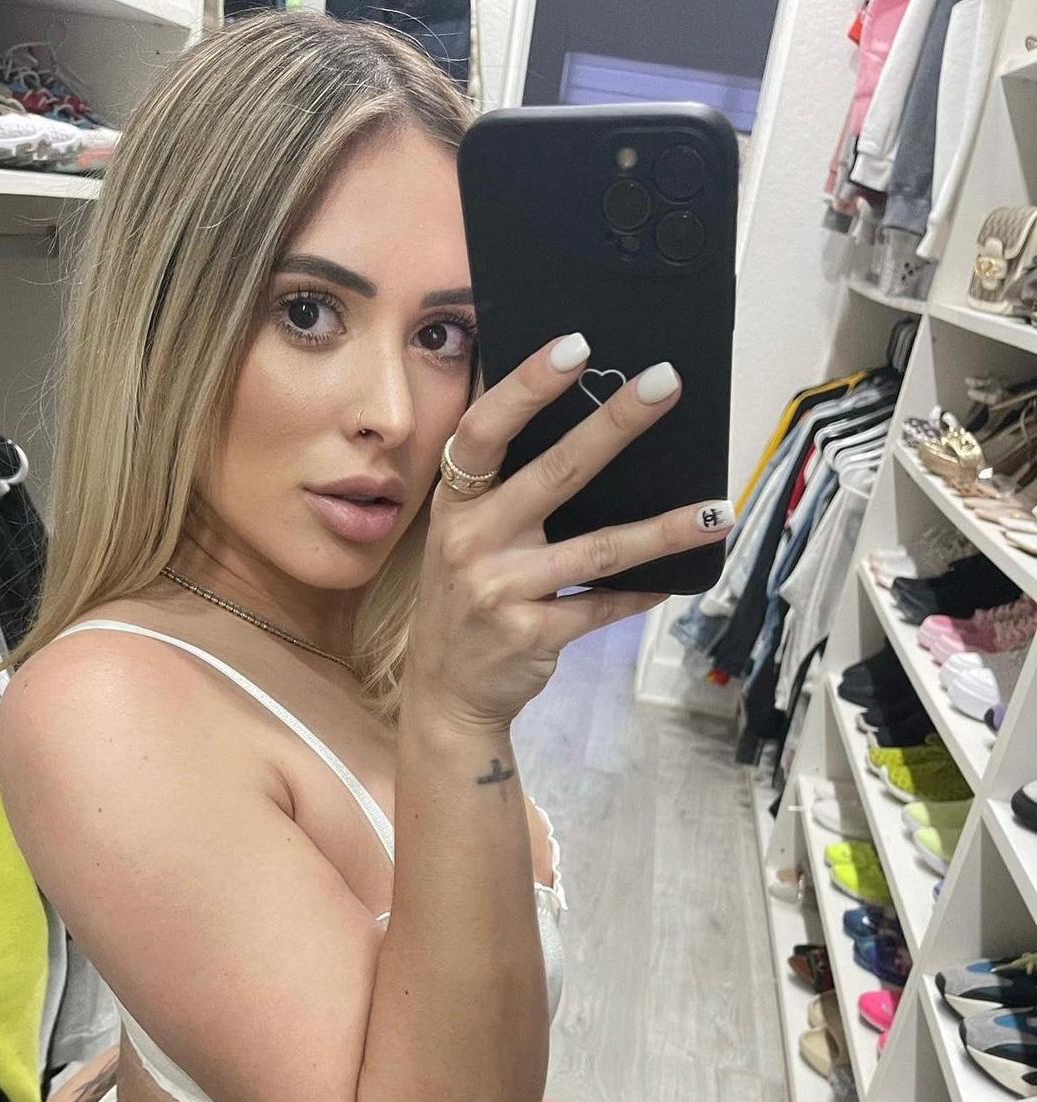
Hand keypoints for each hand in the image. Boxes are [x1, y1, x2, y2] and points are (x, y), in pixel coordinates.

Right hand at [404, 330, 735, 733]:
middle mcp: (472, 542)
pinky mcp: (533, 634)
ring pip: (599, 550)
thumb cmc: (465, 601)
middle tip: (666, 383)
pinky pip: (603, 605)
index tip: (577, 346)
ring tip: (718, 510)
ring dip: (665, 529)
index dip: (527, 386)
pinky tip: (679, 577)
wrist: (446, 693)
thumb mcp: (463, 539)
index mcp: (456, 505)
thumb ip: (502, 492)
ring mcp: (501, 591)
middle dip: (614, 425)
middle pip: (554, 474)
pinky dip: (643, 592)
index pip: (484, 431)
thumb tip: (585, 428)